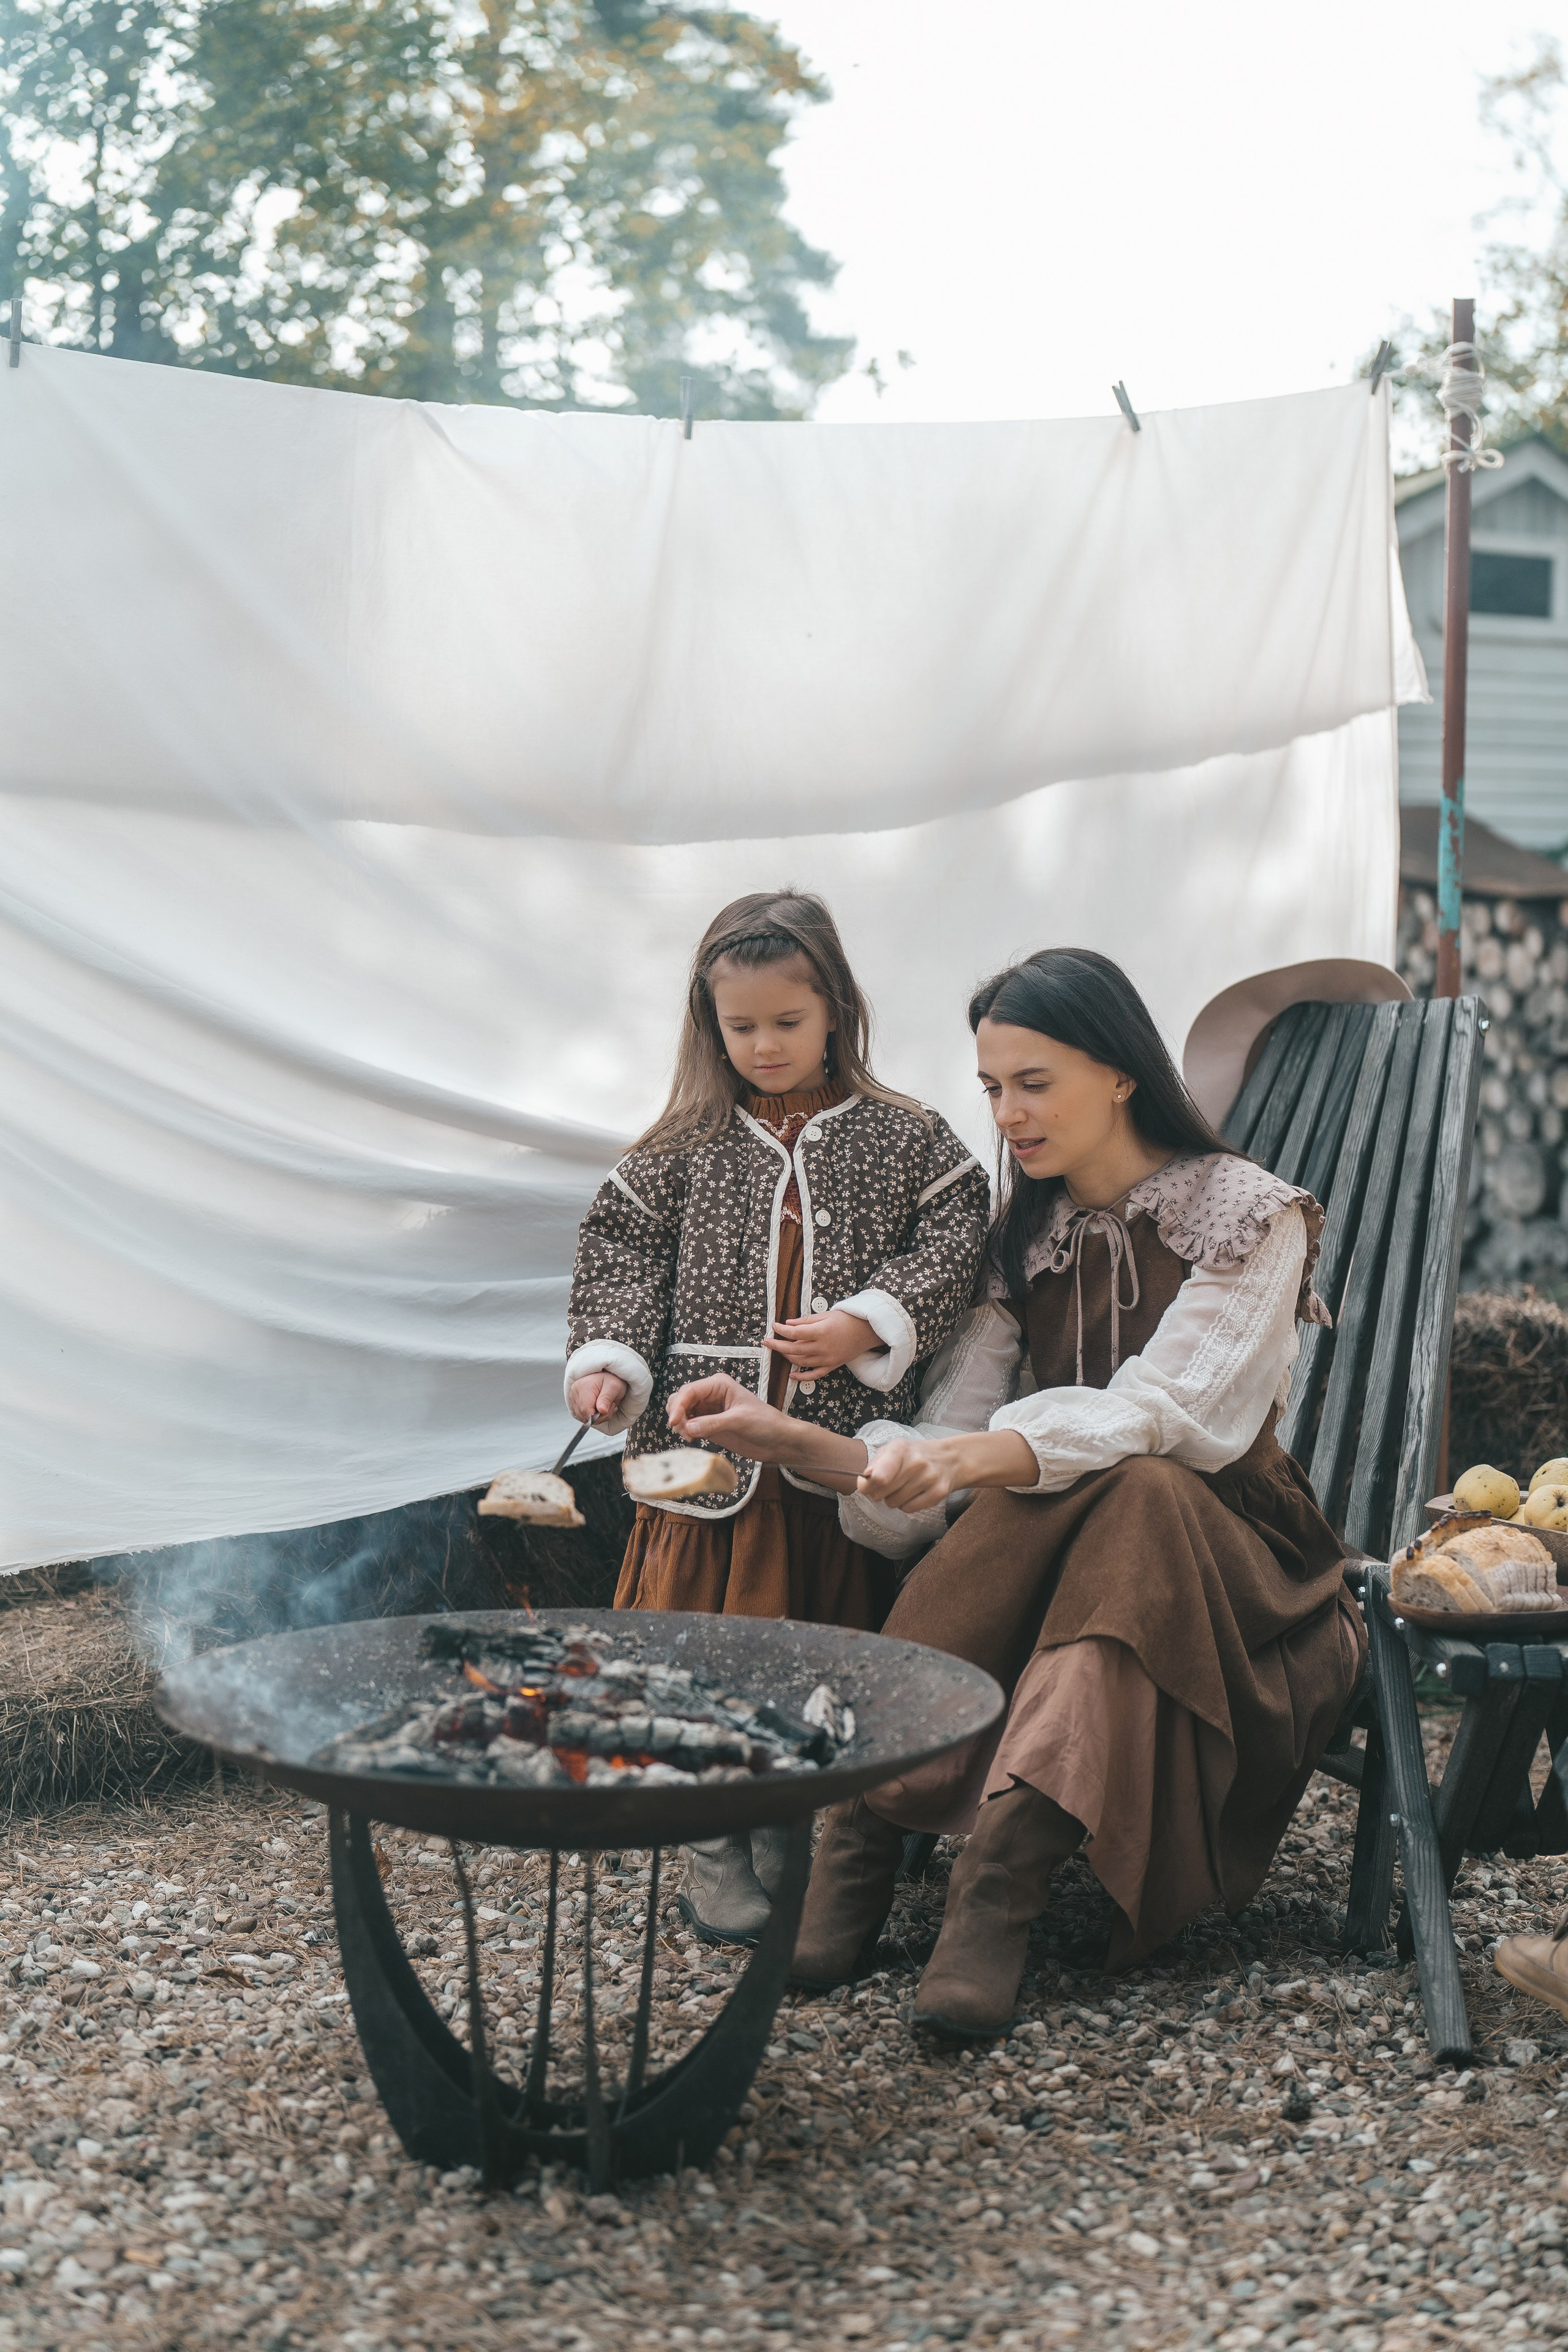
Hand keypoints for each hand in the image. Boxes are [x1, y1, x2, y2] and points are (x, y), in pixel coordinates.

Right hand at [569, 1372, 625, 1423]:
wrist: (607, 1375)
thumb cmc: (611, 1379)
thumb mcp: (614, 1387)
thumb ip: (607, 1399)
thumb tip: (601, 1411)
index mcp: (584, 1386)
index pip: (586, 1410)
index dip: (598, 1416)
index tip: (607, 1411)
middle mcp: (575, 1391)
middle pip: (584, 1415)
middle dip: (600, 1416)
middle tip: (609, 1406)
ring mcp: (573, 1397)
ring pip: (583, 1417)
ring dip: (597, 1416)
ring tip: (605, 1405)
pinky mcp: (574, 1402)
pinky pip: (582, 1416)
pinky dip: (592, 1415)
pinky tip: (599, 1407)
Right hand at [667, 1373, 797, 1460]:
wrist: (778, 1440)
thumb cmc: (766, 1423)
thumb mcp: (740, 1421)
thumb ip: (713, 1424)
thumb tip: (687, 1427)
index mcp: (718, 1385)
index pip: (689, 1391)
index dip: (678, 1406)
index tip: (674, 1423)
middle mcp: (710, 1395)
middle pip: (680, 1400)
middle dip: (678, 1415)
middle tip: (685, 1432)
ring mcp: (708, 1410)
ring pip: (681, 1413)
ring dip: (680, 1424)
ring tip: (690, 1437)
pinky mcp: (708, 1425)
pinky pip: (687, 1425)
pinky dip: (684, 1431)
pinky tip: (693, 1439)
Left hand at [764, 1308, 880, 1376]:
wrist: (867, 1330)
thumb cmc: (846, 1319)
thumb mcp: (825, 1315)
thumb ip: (805, 1321)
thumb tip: (788, 1324)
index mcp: (820, 1332)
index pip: (794, 1333)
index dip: (781, 1331)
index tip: (774, 1326)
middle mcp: (822, 1347)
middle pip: (794, 1349)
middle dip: (778, 1345)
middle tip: (767, 1341)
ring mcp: (827, 1358)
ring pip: (801, 1362)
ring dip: (788, 1357)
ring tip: (780, 1350)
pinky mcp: (832, 1365)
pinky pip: (814, 1374)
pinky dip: (802, 1377)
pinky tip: (792, 1375)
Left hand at [856, 1437, 959, 1513]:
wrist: (949, 1458)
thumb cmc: (913, 1455)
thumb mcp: (892, 1450)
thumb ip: (875, 1464)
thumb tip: (864, 1480)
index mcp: (900, 1448)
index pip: (879, 1476)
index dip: (867, 1485)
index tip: (865, 1486)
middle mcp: (916, 1462)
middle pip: (882, 1493)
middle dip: (879, 1492)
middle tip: (888, 1484)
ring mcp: (929, 1478)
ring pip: (894, 1503)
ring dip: (893, 1498)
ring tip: (903, 1487)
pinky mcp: (938, 1493)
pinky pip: (908, 1509)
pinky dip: (906, 1505)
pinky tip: (913, 1493)